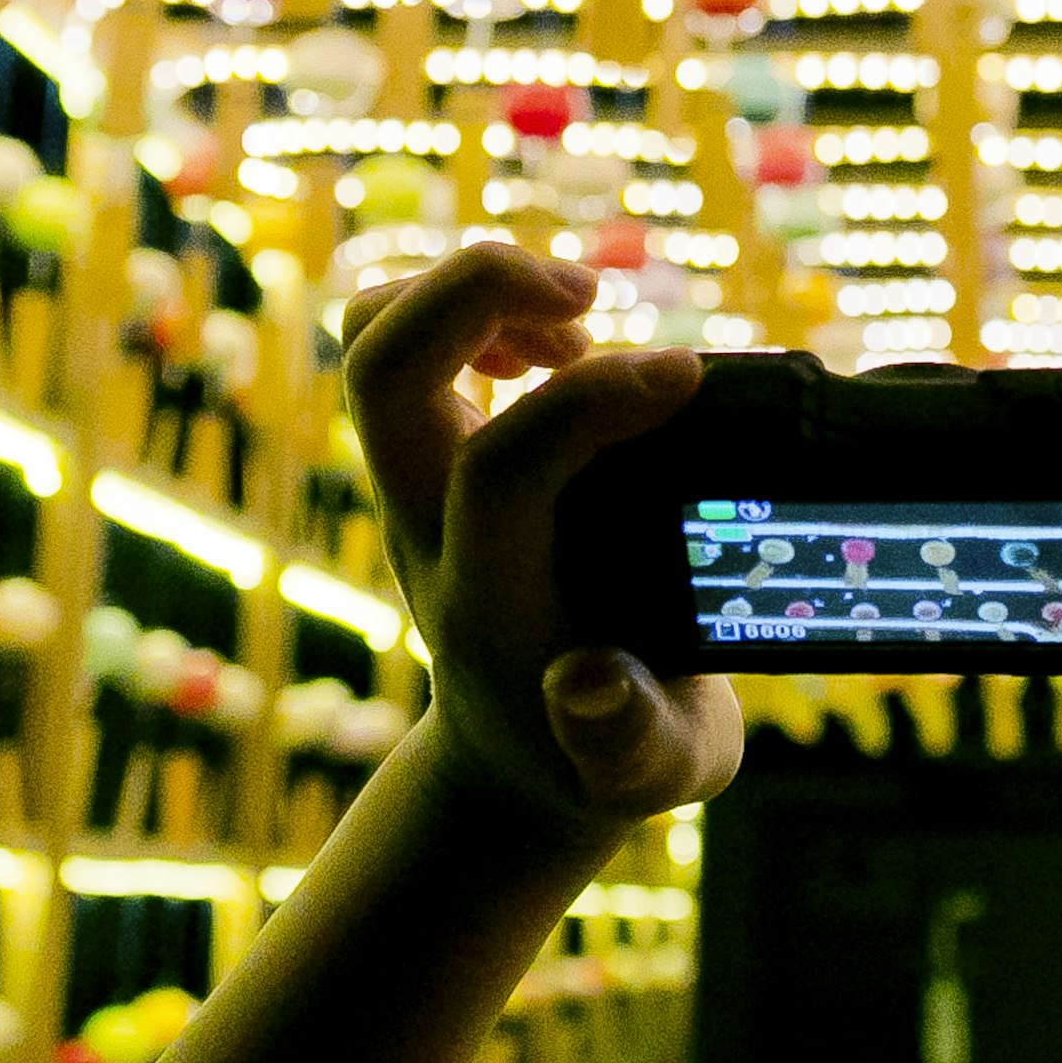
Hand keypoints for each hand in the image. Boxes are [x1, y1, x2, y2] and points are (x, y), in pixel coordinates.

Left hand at [341, 244, 745, 838]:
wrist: (519, 761)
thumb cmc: (607, 758)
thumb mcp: (652, 774)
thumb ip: (630, 739)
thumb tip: (586, 679)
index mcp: (488, 600)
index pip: (499, 468)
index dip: (592, 401)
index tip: (688, 376)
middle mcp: (426, 529)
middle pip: (381, 367)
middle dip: (479, 292)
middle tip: (589, 299)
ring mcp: (414, 483)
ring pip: (372, 334)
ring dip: (468, 289)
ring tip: (576, 317)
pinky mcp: (428, 451)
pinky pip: (404, 336)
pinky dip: (476, 306)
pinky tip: (561, 346)